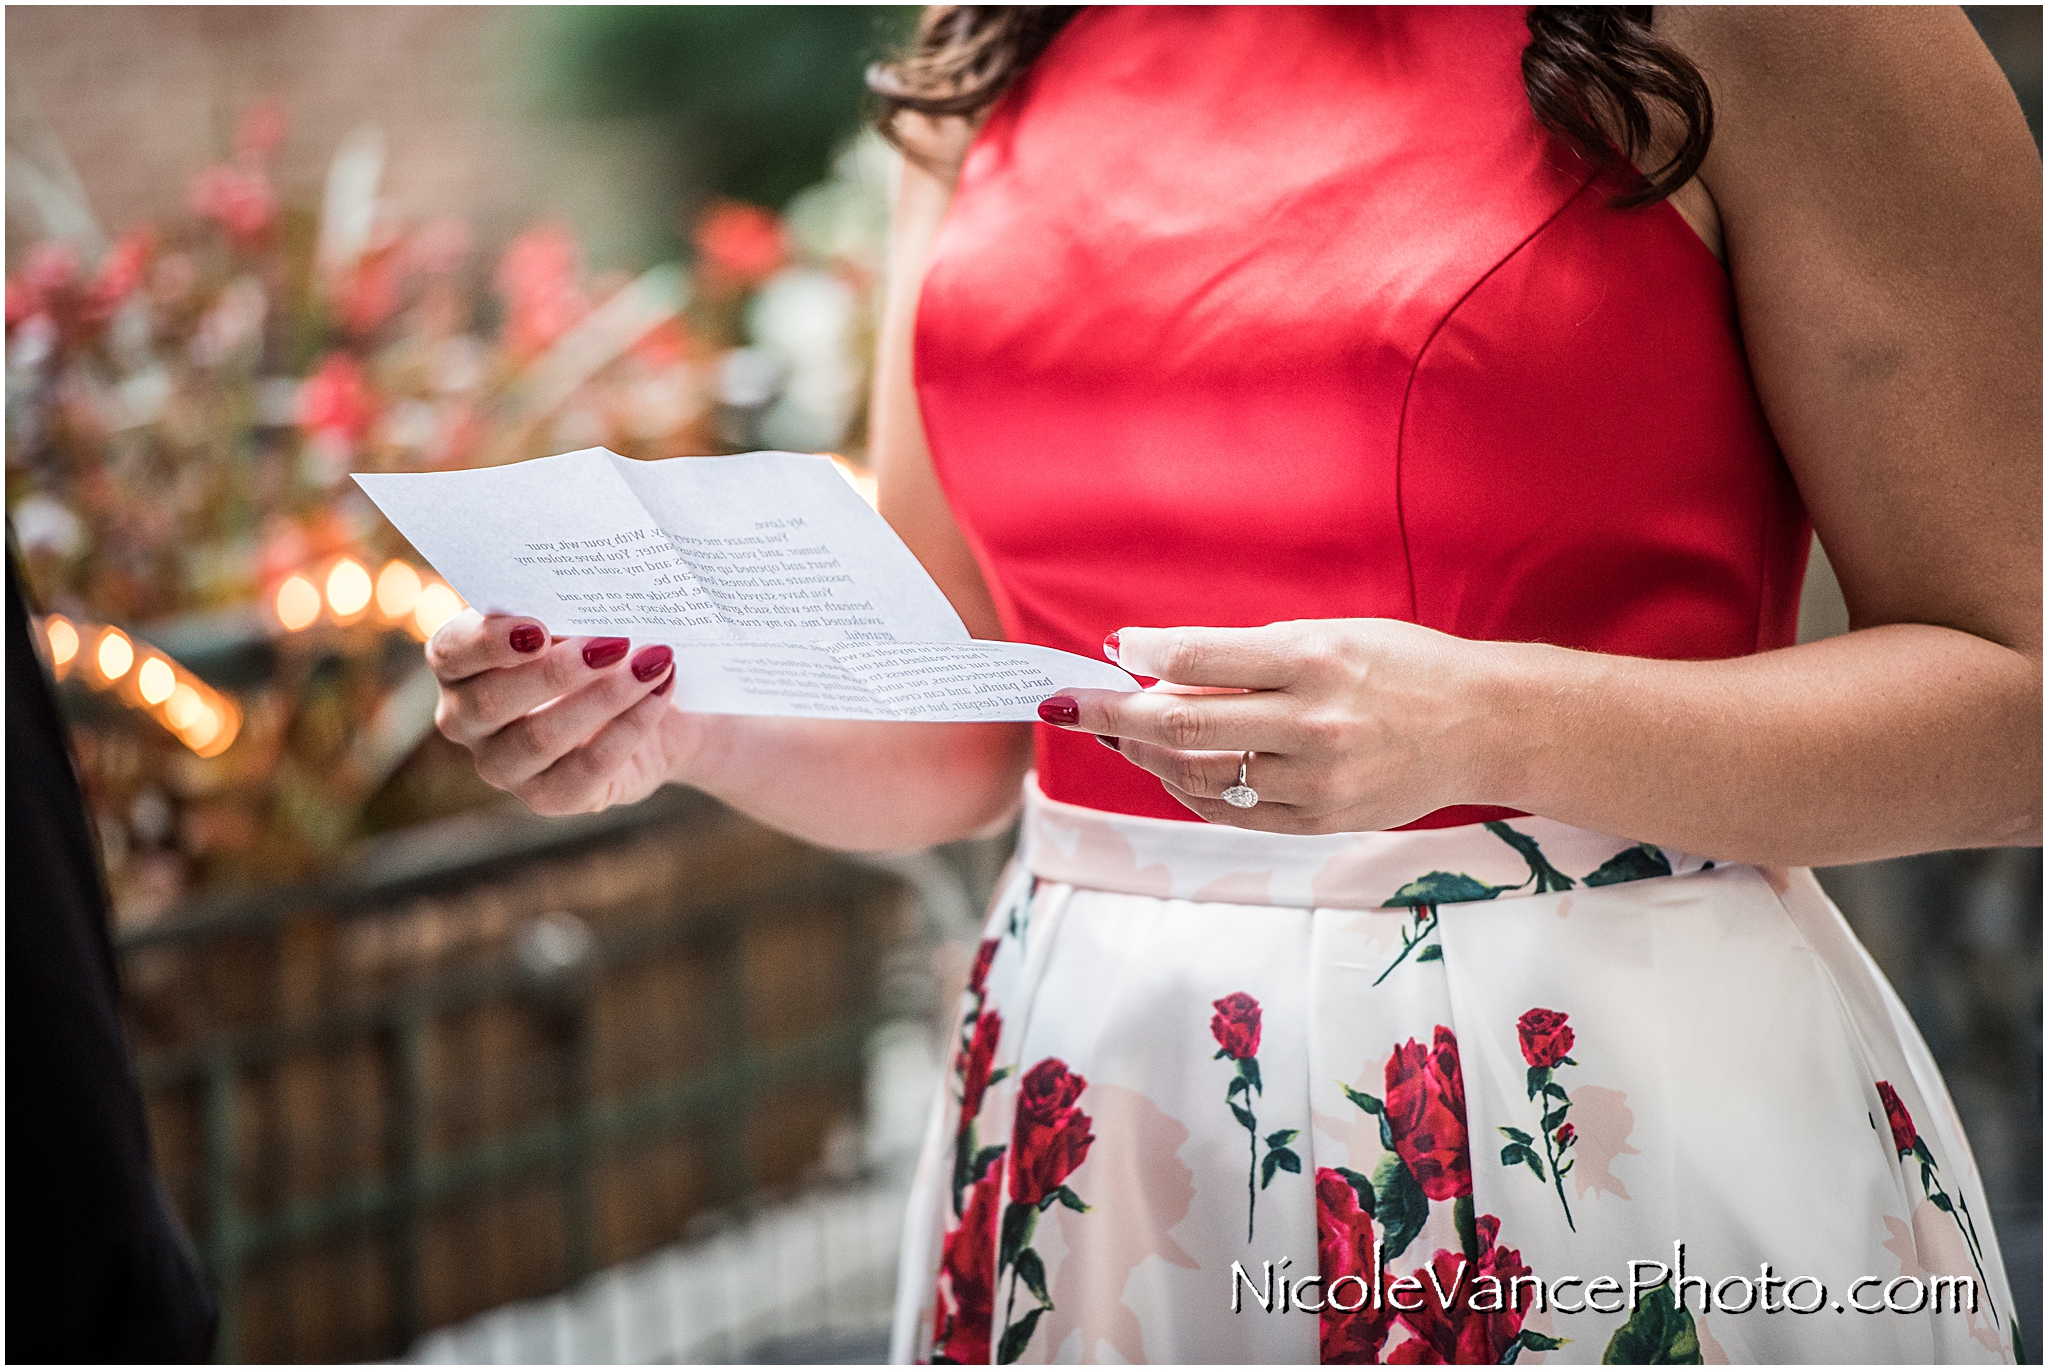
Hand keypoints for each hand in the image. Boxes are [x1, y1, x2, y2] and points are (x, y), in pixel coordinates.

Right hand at [426, 610, 697, 816]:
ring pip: (540, 737)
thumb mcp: (579, 621)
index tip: (539, 627)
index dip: (489, 642)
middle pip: (493, 701)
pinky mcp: (548, 797)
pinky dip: (630, 726)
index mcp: (459, 666)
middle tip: (615, 641)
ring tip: (652, 663)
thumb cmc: (600, 649)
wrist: (654, 707)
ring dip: (604, 697)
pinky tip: (659, 692)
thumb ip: (566, 608)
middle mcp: (467, 720)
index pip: (451, 653)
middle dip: (557, 671)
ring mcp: (503, 766)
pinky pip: (587, 767)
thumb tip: (591, 601)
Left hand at [1037, 620, 1506, 832]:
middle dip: (1111, 713)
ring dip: (1142, 753)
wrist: (1482, 726)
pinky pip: (1230, 810)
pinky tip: (1168, 766)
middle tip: (1068, 703)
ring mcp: (1316, 780)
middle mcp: (1312, 722)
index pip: (1199, 656)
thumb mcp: (1329, 635)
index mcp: (1313, 659)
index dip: (1140, 653)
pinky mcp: (1319, 821)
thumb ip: (1247, 656)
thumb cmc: (1397, 666)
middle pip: (1181, 722)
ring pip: (1196, 774)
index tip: (1108, 649)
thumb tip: (1156, 671)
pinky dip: (1187, 788)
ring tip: (1117, 733)